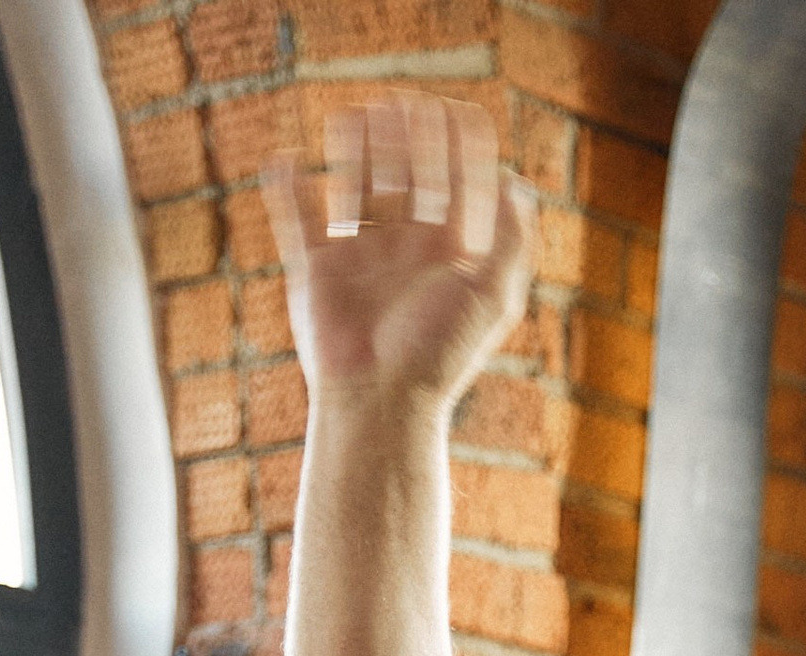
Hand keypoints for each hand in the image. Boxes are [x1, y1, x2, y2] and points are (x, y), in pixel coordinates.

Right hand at [263, 100, 537, 403]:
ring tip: (353, 115)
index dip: (458, 146)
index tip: (454, 108)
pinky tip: (288, 160)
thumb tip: (516, 182)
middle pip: (405, 176)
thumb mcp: (491, 296)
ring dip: (354, 149)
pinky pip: (298, 220)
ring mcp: (359, 257)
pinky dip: (288, 190)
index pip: (456, 185)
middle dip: (405, 139)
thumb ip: (509, 240)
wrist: (380, 400)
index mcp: (447, 255)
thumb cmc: (439, 354)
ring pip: (354, 185)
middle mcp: (404, 251)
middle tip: (401, 104)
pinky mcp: (316, 271)